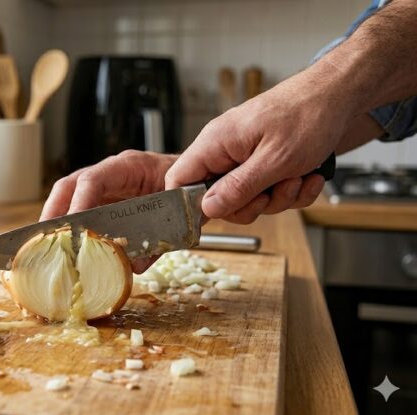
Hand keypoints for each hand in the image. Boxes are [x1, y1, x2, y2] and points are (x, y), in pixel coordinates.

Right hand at [41, 151, 176, 272]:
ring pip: (70, 196)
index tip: (71, 227)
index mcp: (130, 167)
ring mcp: (106, 186)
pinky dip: (70, 227)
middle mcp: (112, 173)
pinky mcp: (106, 201)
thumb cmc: (188, 191)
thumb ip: (157, 238)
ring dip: (56, 220)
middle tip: (44, 237)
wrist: (198, 183)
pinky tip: (64, 246)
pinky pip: (81, 210)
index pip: (93, 180)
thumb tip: (132, 265)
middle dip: (54, 211)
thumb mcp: (178, 212)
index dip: (78, 203)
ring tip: (46, 244)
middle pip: (70, 185)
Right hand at [165, 65, 352, 223]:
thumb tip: (206, 208)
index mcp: (215, 144)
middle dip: (250, 204)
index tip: (219, 214)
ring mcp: (243, 157)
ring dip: (278, 197)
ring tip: (297, 177)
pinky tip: (307, 176)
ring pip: (247, 199)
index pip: (178, 180)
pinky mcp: (263, 163)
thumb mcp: (274, 161)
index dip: (190, 204)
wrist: (339, 98)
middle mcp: (224, 150)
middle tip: (271, 193)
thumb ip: (237, 188)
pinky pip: (268, 192)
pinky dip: (291, 190)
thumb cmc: (308, 116)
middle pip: (216, 198)